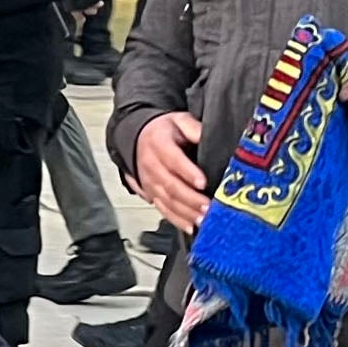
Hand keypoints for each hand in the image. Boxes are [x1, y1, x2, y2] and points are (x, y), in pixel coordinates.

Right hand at [131, 108, 208, 233]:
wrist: (138, 139)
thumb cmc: (163, 131)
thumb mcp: (178, 120)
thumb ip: (193, 127)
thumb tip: (207, 136)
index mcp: (159, 144)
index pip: (173, 160)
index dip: (188, 172)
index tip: (202, 182)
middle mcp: (152, 166)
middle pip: (171, 186)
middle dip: (191, 199)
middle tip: (208, 206)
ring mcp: (150, 183)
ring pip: (167, 202)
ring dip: (186, 213)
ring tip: (204, 219)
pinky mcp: (151, 195)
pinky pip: (164, 210)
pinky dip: (177, 221)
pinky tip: (191, 226)